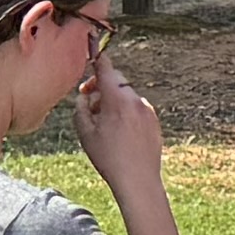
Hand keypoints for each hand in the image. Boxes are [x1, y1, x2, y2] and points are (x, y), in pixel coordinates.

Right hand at [74, 50, 167, 189]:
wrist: (138, 180)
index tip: (91, 53)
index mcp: (117, 99)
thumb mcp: (85, 133)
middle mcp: (135, 100)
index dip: (97, 59)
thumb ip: (80, 108)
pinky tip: (120, 135)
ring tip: (105, 126)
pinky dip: (126, 114)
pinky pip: (136, 109)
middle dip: (102, 88)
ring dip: (114, 102)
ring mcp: (147, 110)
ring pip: (126, 97)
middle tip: (90, 103)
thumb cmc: (109, 158)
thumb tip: (84, 95)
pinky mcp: (154, 121)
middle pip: (116, 82)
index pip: (106, 68)